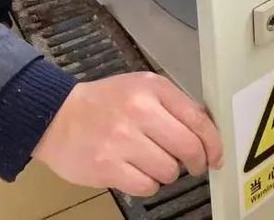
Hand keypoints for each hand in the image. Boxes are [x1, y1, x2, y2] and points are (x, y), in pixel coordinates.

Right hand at [32, 72, 223, 195]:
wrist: (57, 116)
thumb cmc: (104, 103)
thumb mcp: (141, 88)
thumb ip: (174, 105)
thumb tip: (207, 132)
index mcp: (152, 89)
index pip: (198, 119)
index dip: (214, 143)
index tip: (217, 156)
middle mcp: (139, 111)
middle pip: (188, 148)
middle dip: (196, 163)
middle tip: (192, 167)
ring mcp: (122, 139)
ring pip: (169, 171)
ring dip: (167, 173)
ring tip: (151, 162)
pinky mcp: (107, 166)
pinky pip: (147, 186)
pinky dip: (147, 184)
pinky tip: (136, 172)